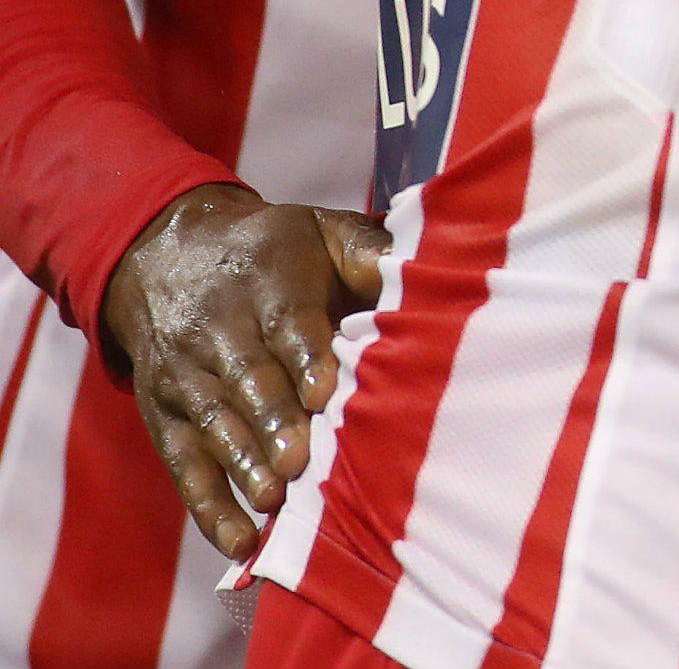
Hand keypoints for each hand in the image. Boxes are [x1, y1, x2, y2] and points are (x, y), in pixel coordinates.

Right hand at [97, 184, 389, 560]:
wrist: (163, 253)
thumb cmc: (272, 250)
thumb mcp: (318, 231)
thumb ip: (368, 251)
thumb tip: (421, 268)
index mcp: (265, 285)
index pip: (287, 326)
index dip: (307, 360)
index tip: (326, 393)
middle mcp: (217, 332)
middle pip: (247, 380)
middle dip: (273, 422)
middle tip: (300, 461)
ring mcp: (186, 379)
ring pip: (214, 423)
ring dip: (242, 463)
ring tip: (272, 498)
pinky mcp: (164, 418)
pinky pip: (183, 466)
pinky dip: (209, 507)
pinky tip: (240, 540)